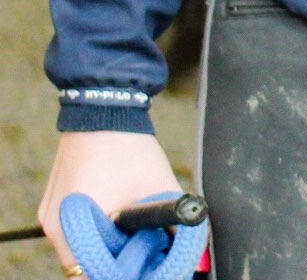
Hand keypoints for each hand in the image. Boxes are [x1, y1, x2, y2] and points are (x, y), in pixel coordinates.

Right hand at [38, 130, 180, 275]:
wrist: (105, 111)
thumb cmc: (130, 149)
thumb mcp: (160, 189)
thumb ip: (174, 223)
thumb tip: (187, 244)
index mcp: (75, 229)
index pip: (92, 272)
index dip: (120, 272)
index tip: (142, 266)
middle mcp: (56, 227)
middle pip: (85, 261)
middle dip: (115, 258)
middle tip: (141, 250)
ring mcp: (52, 215)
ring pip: (80, 244)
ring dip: (105, 242)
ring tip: (132, 230)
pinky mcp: (54, 203)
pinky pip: (75, 227)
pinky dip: (96, 227)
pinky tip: (117, 214)